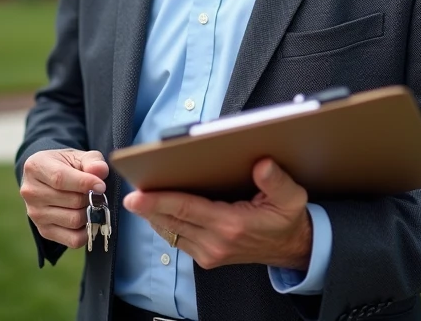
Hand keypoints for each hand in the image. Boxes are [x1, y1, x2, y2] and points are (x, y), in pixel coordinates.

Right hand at [20, 148, 109, 248]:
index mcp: (35, 167)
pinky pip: (73, 239)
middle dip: (91, 198)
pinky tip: (88, 218)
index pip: (60, 179)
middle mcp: (30, 192)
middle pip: (72, 201)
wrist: (49, 177)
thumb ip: (92, 161)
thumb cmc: (66, 164)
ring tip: (91, 203)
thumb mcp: (78, 156)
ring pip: (74, 220)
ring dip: (90, 213)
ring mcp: (35, 214)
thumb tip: (100, 171)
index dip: (85, 183)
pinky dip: (87, 232)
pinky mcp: (44, 231)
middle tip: (97, 193)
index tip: (102, 185)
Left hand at [123, 158, 312, 270]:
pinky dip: (164, 223)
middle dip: (147, 206)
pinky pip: (176, 238)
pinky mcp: (206, 257)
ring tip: (139, 195)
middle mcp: (216, 242)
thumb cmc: (287, 219)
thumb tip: (262, 164)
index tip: (135, 196)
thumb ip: (277, 181)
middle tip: (128, 190)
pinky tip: (157, 207)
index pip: (187, 210)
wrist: (292, 249)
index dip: (158, 201)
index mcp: (233, 225)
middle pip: (171, 221)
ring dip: (153, 215)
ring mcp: (209, 252)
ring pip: (169, 231)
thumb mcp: (292, 197)